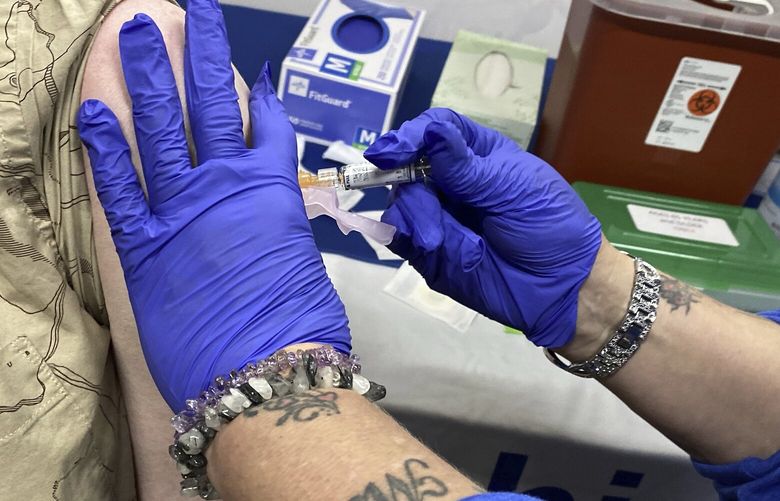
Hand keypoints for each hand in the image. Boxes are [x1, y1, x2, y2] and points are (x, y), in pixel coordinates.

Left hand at [77, 0, 349, 411]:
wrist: (266, 373)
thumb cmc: (300, 329)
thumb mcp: (301, 267)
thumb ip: (280, 233)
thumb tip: (273, 224)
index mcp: (273, 191)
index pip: (267, 124)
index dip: (260, 92)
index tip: (251, 67)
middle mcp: (226, 186)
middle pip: (211, 105)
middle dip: (200, 54)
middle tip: (189, 12)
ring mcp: (181, 209)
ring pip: (162, 126)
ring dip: (149, 76)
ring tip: (138, 30)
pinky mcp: (143, 244)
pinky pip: (118, 185)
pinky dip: (104, 146)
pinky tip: (92, 109)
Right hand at [365, 109, 601, 346]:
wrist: (562, 287)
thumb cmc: (549, 226)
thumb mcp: (512, 189)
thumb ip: (465, 167)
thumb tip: (431, 130)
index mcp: (478, 156)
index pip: (436, 130)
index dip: (411, 134)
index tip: (391, 149)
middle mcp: (452, 182)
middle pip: (408, 164)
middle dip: (404, 178)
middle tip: (419, 198)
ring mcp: (438, 216)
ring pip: (401, 200)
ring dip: (412, 214)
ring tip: (435, 240)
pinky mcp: (429, 252)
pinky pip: (400, 235)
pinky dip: (401, 235)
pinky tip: (423, 243)